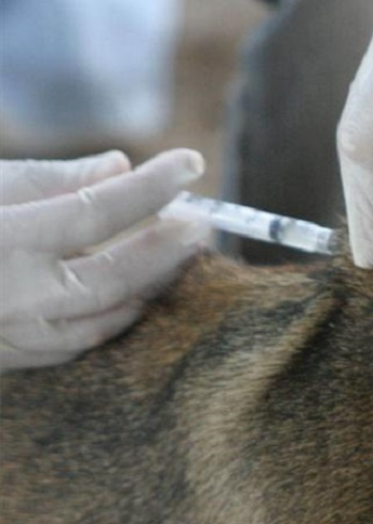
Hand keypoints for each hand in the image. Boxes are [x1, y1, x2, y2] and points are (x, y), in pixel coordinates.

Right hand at [0, 149, 208, 371]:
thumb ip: (51, 178)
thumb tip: (118, 166)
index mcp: (2, 243)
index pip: (99, 210)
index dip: (152, 185)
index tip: (190, 163)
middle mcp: (13, 298)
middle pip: (119, 274)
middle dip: (168, 245)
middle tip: (201, 218)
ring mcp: (12, 337)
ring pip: (108, 317)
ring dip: (151, 283)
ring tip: (178, 251)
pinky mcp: (9, 360)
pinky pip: (80, 342)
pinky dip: (115, 315)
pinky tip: (135, 291)